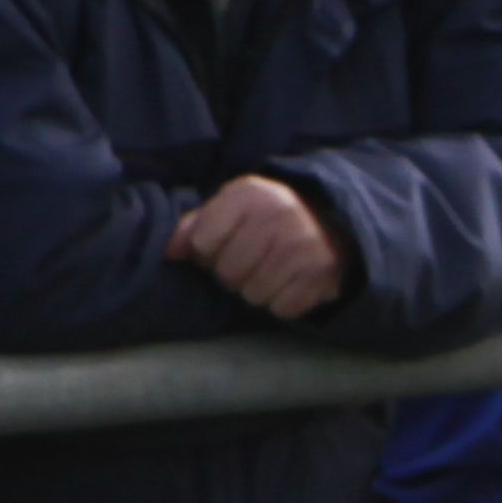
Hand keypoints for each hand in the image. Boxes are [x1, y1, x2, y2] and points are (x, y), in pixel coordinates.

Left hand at [175, 174, 344, 322]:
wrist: (333, 221)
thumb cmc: (267, 217)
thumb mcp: (231, 208)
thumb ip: (195, 226)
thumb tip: (169, 252)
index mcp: (248, 195)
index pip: (202, 242)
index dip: (208, 250)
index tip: (225, 242)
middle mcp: (277, 216)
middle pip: (227, 272)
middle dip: (232, 273)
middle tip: (249, 261)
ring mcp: (301, 246)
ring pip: (252, 294)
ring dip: (256, 289)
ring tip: (269, 271)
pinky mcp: (319, 274)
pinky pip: (280, 307)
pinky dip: (281, 301)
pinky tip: (288, 282)